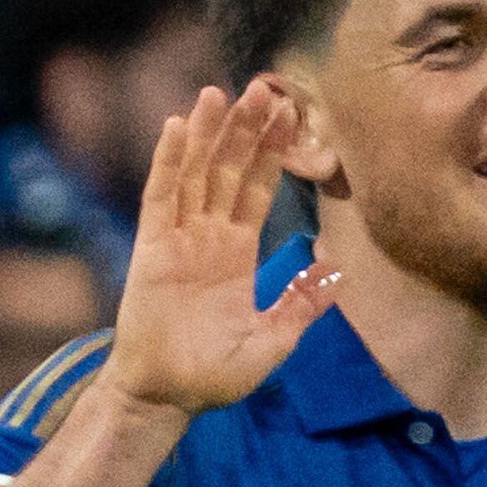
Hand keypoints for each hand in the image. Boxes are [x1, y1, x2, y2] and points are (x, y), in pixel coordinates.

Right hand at [104, 81, 338, 422]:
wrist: (169, 399)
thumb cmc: (214, 376)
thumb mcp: (272, 340)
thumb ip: (299, 305)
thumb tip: (334, 273)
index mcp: (235, 253)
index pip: (256, 190)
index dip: (271, 153)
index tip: (288, 114)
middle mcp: (206, 238)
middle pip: (228, 171)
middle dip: (245, 131)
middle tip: (263, 87)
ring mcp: (178, 240)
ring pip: (196, 175)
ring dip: (207, 134)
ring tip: (219, 92)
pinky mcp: (152, 250)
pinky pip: (161, 198)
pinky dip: (168, 163)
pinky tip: (177, 128)